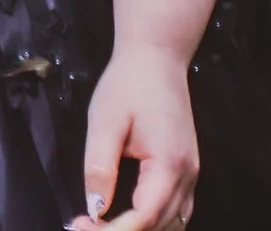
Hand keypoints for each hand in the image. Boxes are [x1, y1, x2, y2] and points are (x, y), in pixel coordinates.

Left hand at [72, 43, 196, 228]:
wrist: (156, 56)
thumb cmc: (129, 83)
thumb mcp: (104, 121)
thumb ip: (99, 167)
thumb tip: (95, 208)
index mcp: (169, 164)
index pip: (145, 217)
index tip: (80, 226)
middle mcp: (187, 174)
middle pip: (159, 225)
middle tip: (82, 227)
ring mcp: (191, 173)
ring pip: (172, 222)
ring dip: (139, 229)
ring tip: (102, 225)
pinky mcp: (186, 168)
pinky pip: (176, 209)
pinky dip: (153, 221)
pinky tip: (127, 218)